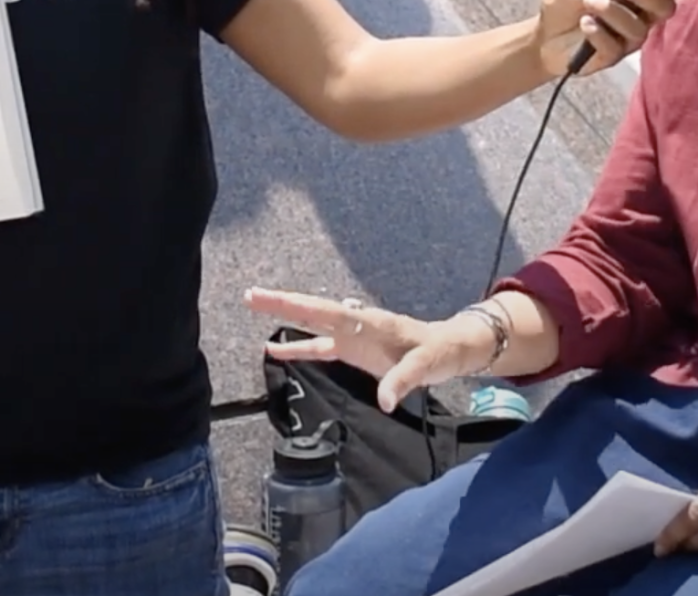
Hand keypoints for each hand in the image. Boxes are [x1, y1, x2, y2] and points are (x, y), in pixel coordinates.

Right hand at [244, 287, 495, 412]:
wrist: (447, 350)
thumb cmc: (438, 353)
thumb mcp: (426, 366)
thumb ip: (403, 381)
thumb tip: (384, 402)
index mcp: (368, 322)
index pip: (327, 311)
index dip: (299, 306)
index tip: (273, 298)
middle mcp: (354, 324)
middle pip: (312, 311)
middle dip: (281, 302)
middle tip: (250, 295)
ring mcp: (351, 336)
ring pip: (311, 325)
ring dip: (284, 318)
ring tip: (253, 307)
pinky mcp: (352, 350)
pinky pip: (319, 348)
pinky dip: (297, 348)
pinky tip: (274, 350)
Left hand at [538, 0, 691, 76]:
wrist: (542, 33)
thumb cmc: (565, 2)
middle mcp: (640, 16)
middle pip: (664, 8)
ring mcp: (628, 39)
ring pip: (639, 28)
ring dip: (612, 11)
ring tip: (588, 2)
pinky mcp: (612, 56)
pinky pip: (615, 46)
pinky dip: (598, 31)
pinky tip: (584, 24)